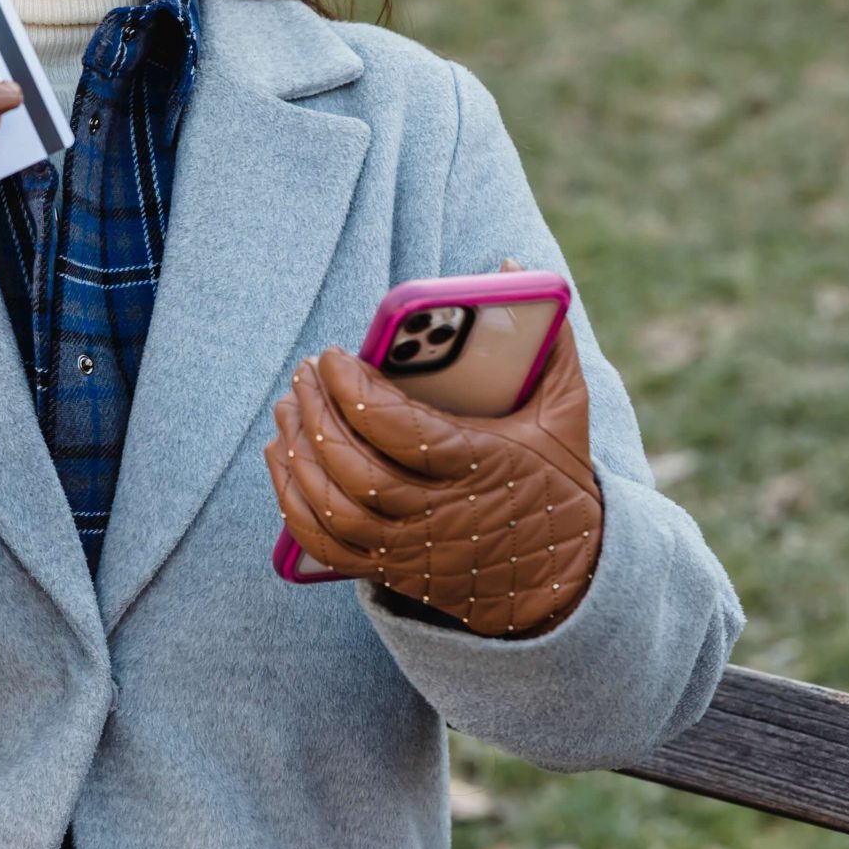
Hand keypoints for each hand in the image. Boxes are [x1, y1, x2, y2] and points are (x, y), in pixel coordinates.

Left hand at [266, 258, 604, 637]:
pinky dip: (291, 499)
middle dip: (317, 414)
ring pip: (331, 505)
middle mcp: (439, 512)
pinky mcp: (388, 569)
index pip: (399, 430)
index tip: (332, 355)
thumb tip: (507, 266)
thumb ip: (545, 340)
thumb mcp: (566, 413)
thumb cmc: (558, 486)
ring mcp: (409, 546)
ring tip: (288, 407)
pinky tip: (282, 457)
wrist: (562, 582)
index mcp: (480, 466)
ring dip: (297, 452)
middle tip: (303, 372)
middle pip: (355, 468)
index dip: (354, 391)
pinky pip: (322, 541)